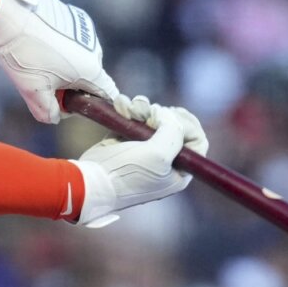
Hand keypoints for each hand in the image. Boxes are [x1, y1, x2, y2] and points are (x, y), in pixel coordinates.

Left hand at [0, 0, 119, 123]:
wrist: (12, 15)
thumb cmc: (24, 54)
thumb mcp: (32, 91)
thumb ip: (47, 112)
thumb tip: (55, 117)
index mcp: (90, 70)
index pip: (107, 95)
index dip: (95, 105)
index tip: (76, 105)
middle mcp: (94, 50)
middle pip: (89, 78)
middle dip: (70, 86)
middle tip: (45, 83)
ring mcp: (86, 31)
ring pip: (79, 58)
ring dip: (65, 66)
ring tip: (39, 60)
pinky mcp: (76, 18)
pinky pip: (73, 41)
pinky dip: (62, 46)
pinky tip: (42, 44)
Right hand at [74, 101, 207, 226]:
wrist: (89, 180)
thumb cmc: (126, 173)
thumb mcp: (159, 154)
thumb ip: (173, 130)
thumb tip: (166, 114)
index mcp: (179, 171)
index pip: (197, 141)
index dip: (188, 124)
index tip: (172, 118)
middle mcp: (165, 161)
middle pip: (176, 125)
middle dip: (162, 113)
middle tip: (149, 115)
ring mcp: (145, 150)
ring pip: (154, 117)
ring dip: (142, 107)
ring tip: (130, 110)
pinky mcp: (126, 141)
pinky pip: (135, 117)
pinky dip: (128, 108)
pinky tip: (120, 106)